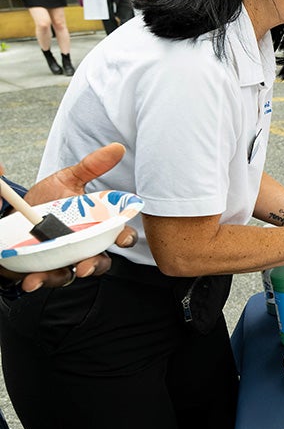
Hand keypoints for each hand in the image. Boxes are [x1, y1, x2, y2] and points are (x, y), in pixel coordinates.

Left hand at [7, 143, 136, 291]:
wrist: (13, 216)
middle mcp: (84, 245)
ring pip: (74, 273)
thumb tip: (116, 148)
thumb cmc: (45, 202)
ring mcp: (64, 259)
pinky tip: (31, 279)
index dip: (125, 237)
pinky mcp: (44, 269)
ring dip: (67, 276)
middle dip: (95, 265)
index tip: (122, 238)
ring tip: (56, 273)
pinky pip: (46, 278)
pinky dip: (39, 281)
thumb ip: (92, 167)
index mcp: (96, 226)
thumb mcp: (66, 181)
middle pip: (100, 260)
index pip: (119, 234)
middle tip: (86, 265)